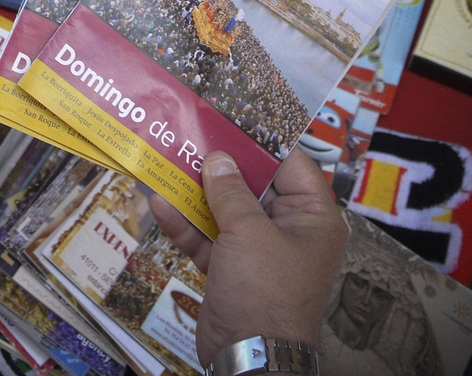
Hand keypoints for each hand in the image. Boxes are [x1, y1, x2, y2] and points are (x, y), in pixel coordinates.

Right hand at [149, 147, 345, 366]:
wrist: (250, 356)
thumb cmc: (265, 291)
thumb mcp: (248, 232)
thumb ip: (230, 192)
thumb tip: (218, 158)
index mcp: (312, 219)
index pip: (293, 166)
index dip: (265, 142)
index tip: (234, 119)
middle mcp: (288, 231)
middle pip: (253, 187)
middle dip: (221, 166)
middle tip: (193, 134)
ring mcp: (258, 252)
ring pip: (225, 211)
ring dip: (196, 193)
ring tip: (168, 161)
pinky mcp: (231, 271)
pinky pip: (208, 239)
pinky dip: (185, 225)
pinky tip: (159, 204)